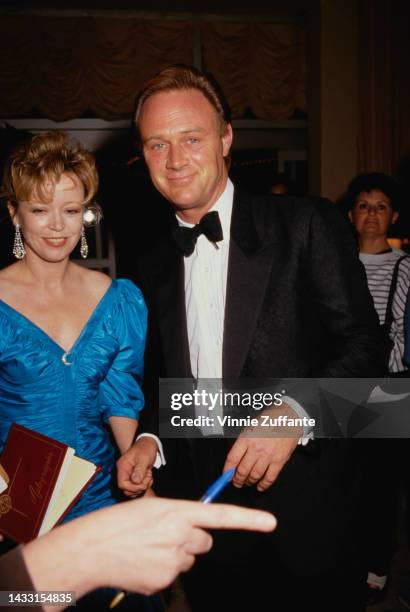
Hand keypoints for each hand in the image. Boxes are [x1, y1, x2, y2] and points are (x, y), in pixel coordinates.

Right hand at [21, 498, 276, 605]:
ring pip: (189, 559)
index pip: (220, 516)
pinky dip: (161, 569)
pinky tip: (142, 563)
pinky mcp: (164, 581)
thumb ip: (177, 516)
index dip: (249, 519)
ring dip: (176, 553)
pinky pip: (173, 574)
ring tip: (148, 548)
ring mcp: (173, 562)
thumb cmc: (118, 523)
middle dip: (192, 539)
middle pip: (204, 541)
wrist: (91, 549)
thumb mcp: (151, 508)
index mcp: (177, 512)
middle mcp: (180, 536)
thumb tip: (193, 530)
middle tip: (165, 535)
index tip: (271, 522)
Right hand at [117, 437, 156, 495]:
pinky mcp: (133, 477)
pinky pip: (136, 487)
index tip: (142, 484)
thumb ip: (139, 470)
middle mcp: (123, 472)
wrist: (149, 444)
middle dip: (138, 488)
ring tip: (149, 477)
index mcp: (123, 466)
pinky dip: (144, 485)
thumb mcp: (144, 458)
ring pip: (132, 490)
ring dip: (142, 487)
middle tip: (148, 479)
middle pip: (126, 489)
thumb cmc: (146, 449)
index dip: (132, 487)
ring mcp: (128, 475)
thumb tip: (135, 481)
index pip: (122, 484)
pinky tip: (149, 478)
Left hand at [223, 403, 300, 491]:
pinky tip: (260, 487)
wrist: (289, 417)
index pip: (232, 459)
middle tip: (236, 482)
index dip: (227, 471)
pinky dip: (264, 485)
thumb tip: (235, 459)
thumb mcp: (251, 426)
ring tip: (247, 483)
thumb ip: (243, 442)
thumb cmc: (269, 420)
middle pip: (242, 470)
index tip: (226, 476)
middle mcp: (256, 448)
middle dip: (237, 479)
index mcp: (246, 438)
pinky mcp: (279, 461)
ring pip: (255, 476)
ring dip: (249, 482)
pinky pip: (270, 477)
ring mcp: (268, 455)